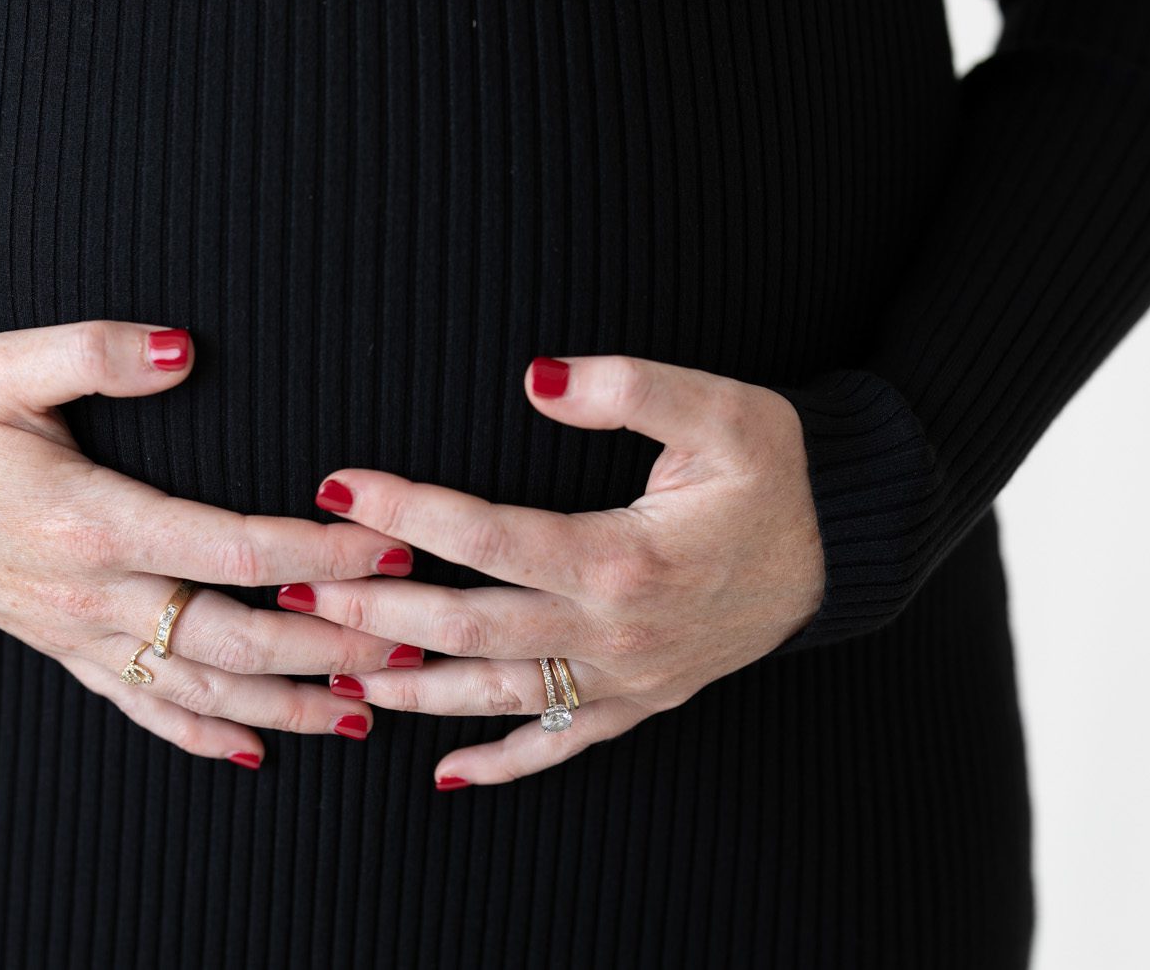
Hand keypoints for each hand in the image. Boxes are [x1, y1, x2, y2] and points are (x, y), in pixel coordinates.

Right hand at [0, 321, 416, 767]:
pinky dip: (202, 732)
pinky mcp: (67, 652)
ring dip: (285, 703)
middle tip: (413, 645)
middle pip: (234, 638)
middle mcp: (92, 595)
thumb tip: (181, 348)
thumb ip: (93, 349)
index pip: (231, 550)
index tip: (389, 546)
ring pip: (200, 687)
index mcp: (92, 522)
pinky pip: (141, 707)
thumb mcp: (1, 364)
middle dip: (330, 647)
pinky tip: (256, 747)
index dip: (316, 554)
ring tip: (368, 711)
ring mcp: (80, 635)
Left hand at [282, 354, 824, 787]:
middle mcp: (618, 632)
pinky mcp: (644, 700)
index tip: (340, 483)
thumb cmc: (779, 467)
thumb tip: (537, 376)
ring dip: (414, 687)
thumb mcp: (723, 408)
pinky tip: (446, 773)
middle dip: (379, 608)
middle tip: (301, 581)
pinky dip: (503, 762)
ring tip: (336, 670)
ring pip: (500, 696)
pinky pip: (563, 744)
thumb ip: (630, 388)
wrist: (848, 542)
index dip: (409, 511)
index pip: (490, 537)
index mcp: (625, 558)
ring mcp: (629, 677)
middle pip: (472, 628)